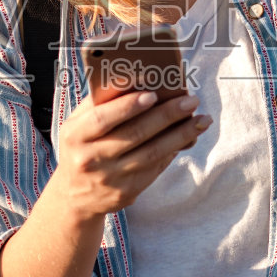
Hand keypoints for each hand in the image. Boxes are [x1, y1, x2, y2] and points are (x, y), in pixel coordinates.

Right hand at [48, 90, 208, 218]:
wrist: (74, 195)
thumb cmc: (81, 146)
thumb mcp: (78, 123)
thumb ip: (101, 103)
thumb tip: (138, 81)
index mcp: (75, 136)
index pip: (102, 119)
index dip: (128, 107)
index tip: (153, 94)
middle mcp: (90, 159)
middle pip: (135, 135)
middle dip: (167, 116)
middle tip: (191, 101)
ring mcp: (110, 179)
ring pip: (152, 154)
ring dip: (181, 135)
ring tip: (202, 120)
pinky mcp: (126, 193)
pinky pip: (155, 168)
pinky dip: (173, 150)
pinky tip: (188, 137)